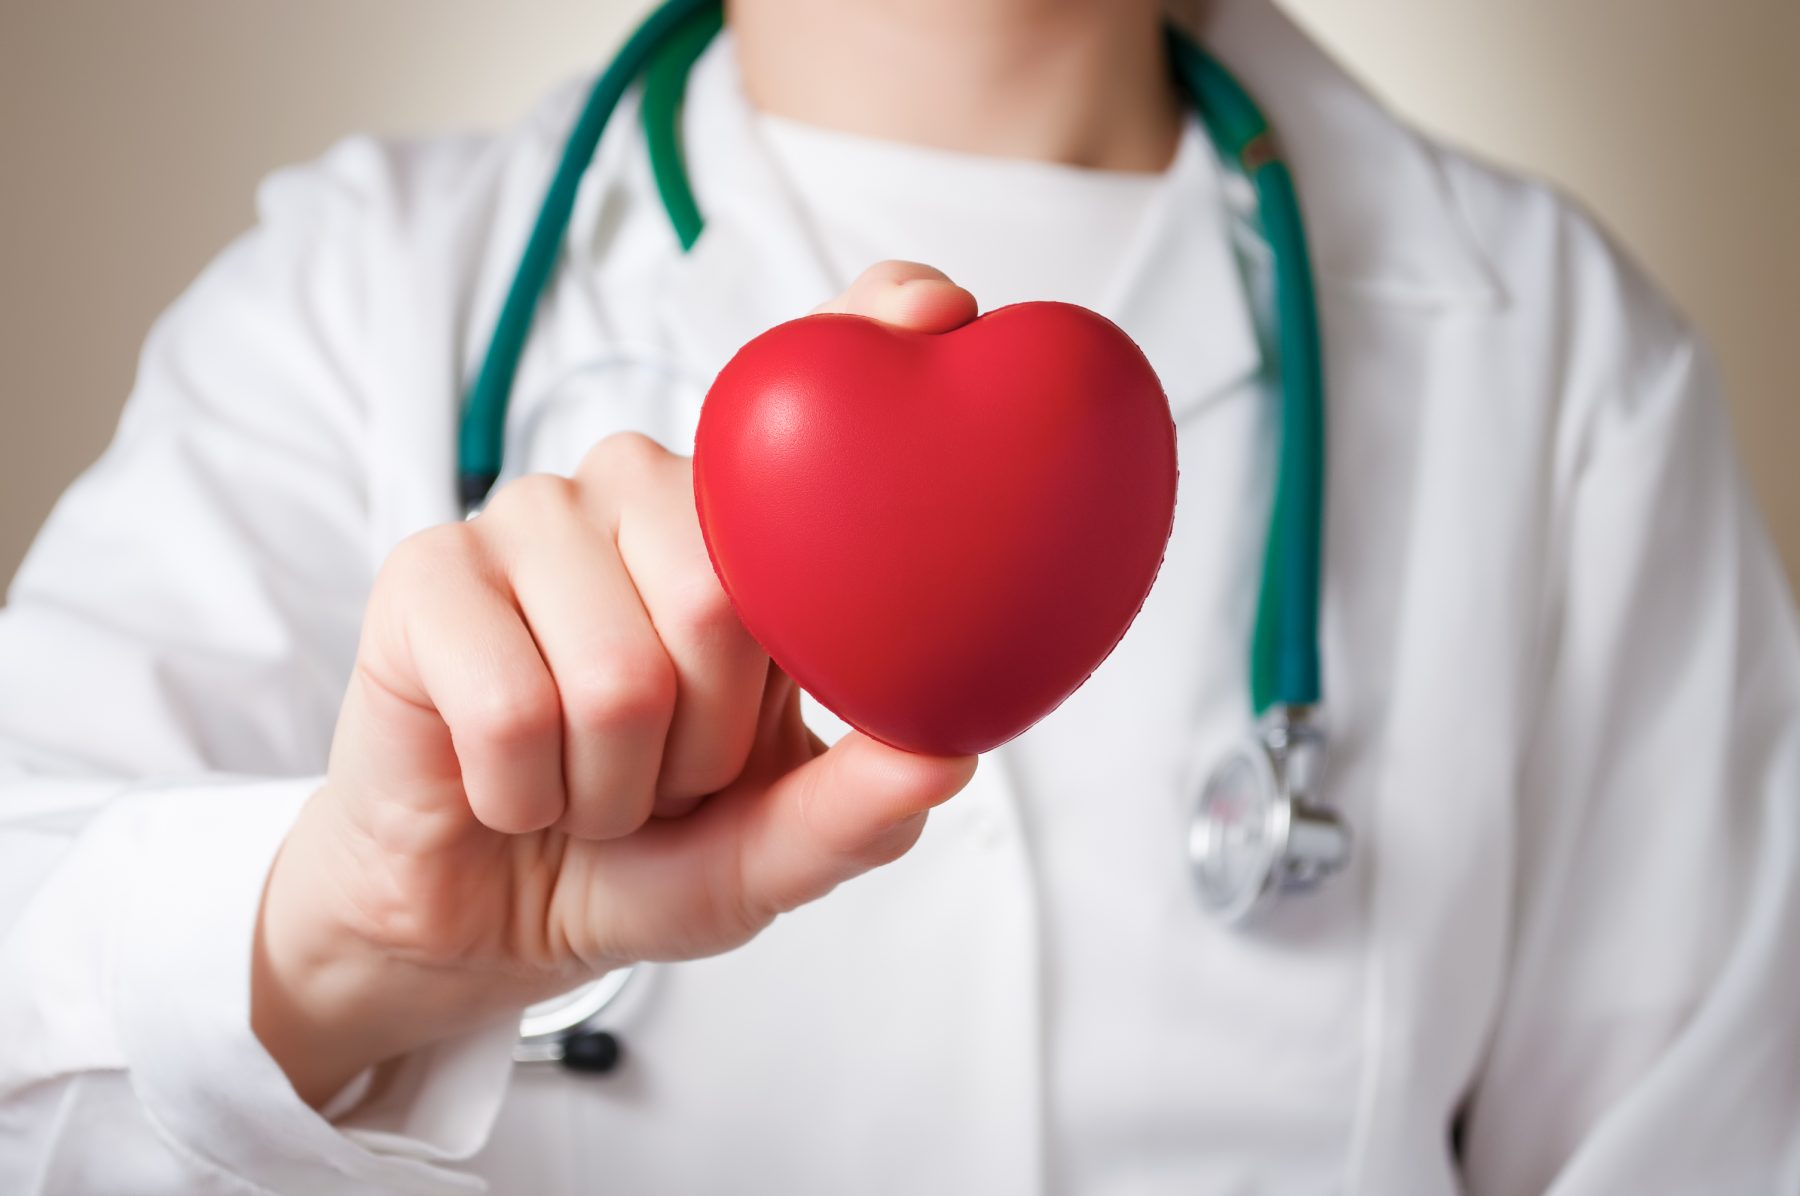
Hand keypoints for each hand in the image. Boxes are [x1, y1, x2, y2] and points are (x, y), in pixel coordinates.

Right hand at [253, 262, 981, 1105]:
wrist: (483, 917)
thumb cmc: (643, 848)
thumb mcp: (767, 849)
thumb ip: (853, 812)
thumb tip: (946, 755)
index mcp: (740, 524)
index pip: (803, 384)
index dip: (869, 329)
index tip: (941, 301)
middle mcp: (639, 487)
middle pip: (720, 596)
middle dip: (706, 747)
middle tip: (667, 774)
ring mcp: (527, 515)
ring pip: (618, 673)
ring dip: (613, 785)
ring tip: (590, 783)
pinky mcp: (422, 573)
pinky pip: (512, 706)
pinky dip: (528, 793)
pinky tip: (511, 786)